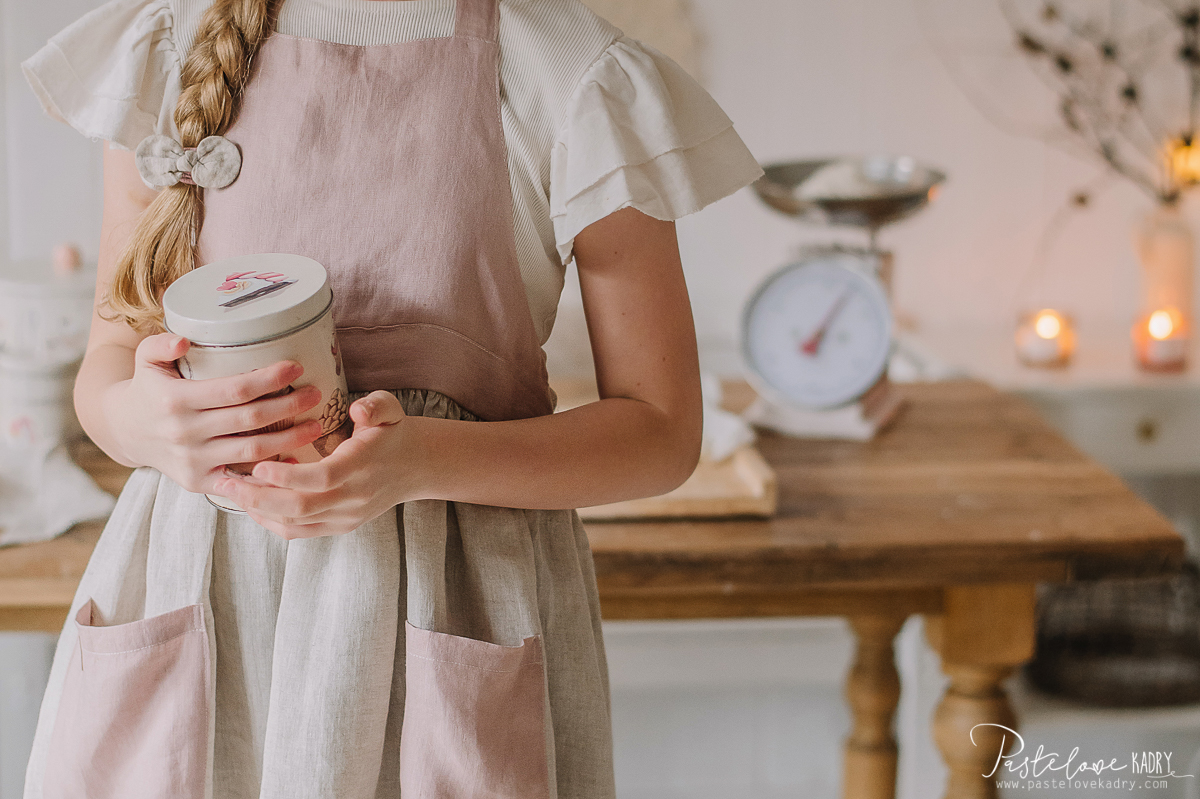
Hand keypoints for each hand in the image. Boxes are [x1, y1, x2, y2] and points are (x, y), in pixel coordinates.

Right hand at [106, 333, 324, 493]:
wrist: (125, 431)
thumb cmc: (148, 388)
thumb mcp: (144, 358)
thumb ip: (160, 344)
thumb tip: (184, 341)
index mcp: (175, 400)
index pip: (233, 391)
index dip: (268, 379)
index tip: (296, 368)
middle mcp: (184, 433)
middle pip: (250, 421)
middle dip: (288, 406)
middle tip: (315, 394)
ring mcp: (192, 461)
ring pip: (252, 453)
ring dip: (289, 440)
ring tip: (316, 425)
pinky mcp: (198, 482)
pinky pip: (240, 481)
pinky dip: (268, 474)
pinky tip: (295, 462)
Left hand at [216, 391, 416, 538]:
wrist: (413, 467)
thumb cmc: (391, 432)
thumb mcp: (390, 409)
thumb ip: (376, 406)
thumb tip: (357, 410)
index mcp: (363, 466)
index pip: (322, 479)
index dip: (287, 477)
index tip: (257, 465)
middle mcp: (354, 498)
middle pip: (301, 508)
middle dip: (259, 498)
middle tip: (227, 482)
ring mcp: (346, 517)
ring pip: (295, 524)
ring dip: (259, 510)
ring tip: (232, 491)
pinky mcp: (339, 526)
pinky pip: (300, 532)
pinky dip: (271, 521)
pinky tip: (253, 504)